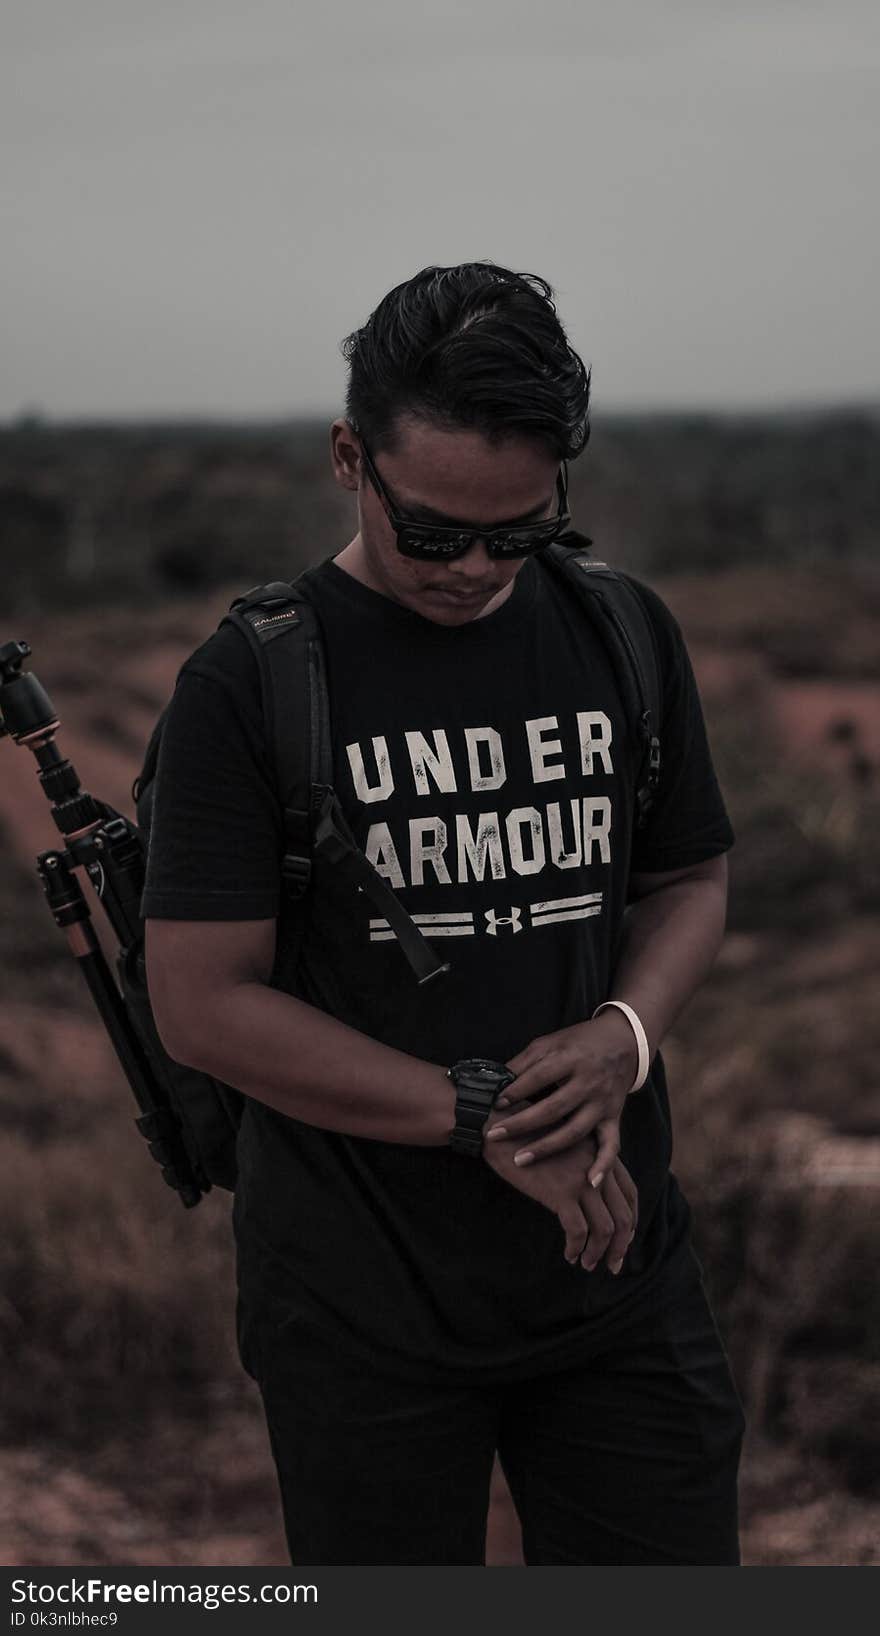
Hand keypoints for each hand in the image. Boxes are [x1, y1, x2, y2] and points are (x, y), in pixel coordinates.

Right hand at [482, 1100, 637, 1271]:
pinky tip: (568, 1254)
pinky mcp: (561, 1192)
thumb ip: (582, 1163)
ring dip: (598, 1252)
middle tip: (613, 1264)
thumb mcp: (565, 1143)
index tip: (624, 1239)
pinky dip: (575, 1247)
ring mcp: (582, 1180)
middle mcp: (598, 1168)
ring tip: (586, 1264)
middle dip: (621, 1245)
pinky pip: (577, 1231)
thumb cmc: (527, 1135)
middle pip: (624, 1215)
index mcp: (601, 1155)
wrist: (502, 1125)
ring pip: (605, 1228)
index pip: (631, 1193)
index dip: (632, 1219)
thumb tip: (586, 1194)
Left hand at [486, 1010, 639, 1185]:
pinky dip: (603, 1165)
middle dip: (521, 1124)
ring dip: (547, 1148)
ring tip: (520, 1160)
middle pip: (553, 1108)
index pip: (538, 1077)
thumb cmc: (579, 1043)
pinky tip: (589, 1182)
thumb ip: (524, 1062)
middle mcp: (588, 1082)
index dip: (516, 1091)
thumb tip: (495, 1082)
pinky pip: (611, 1144)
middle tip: (494, 1136)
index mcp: (570, 1059)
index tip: (496, 1104)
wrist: (623, 1041)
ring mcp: (602, 1103)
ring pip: (574, 1131)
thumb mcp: (550, 1042)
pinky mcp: (614, 1117)